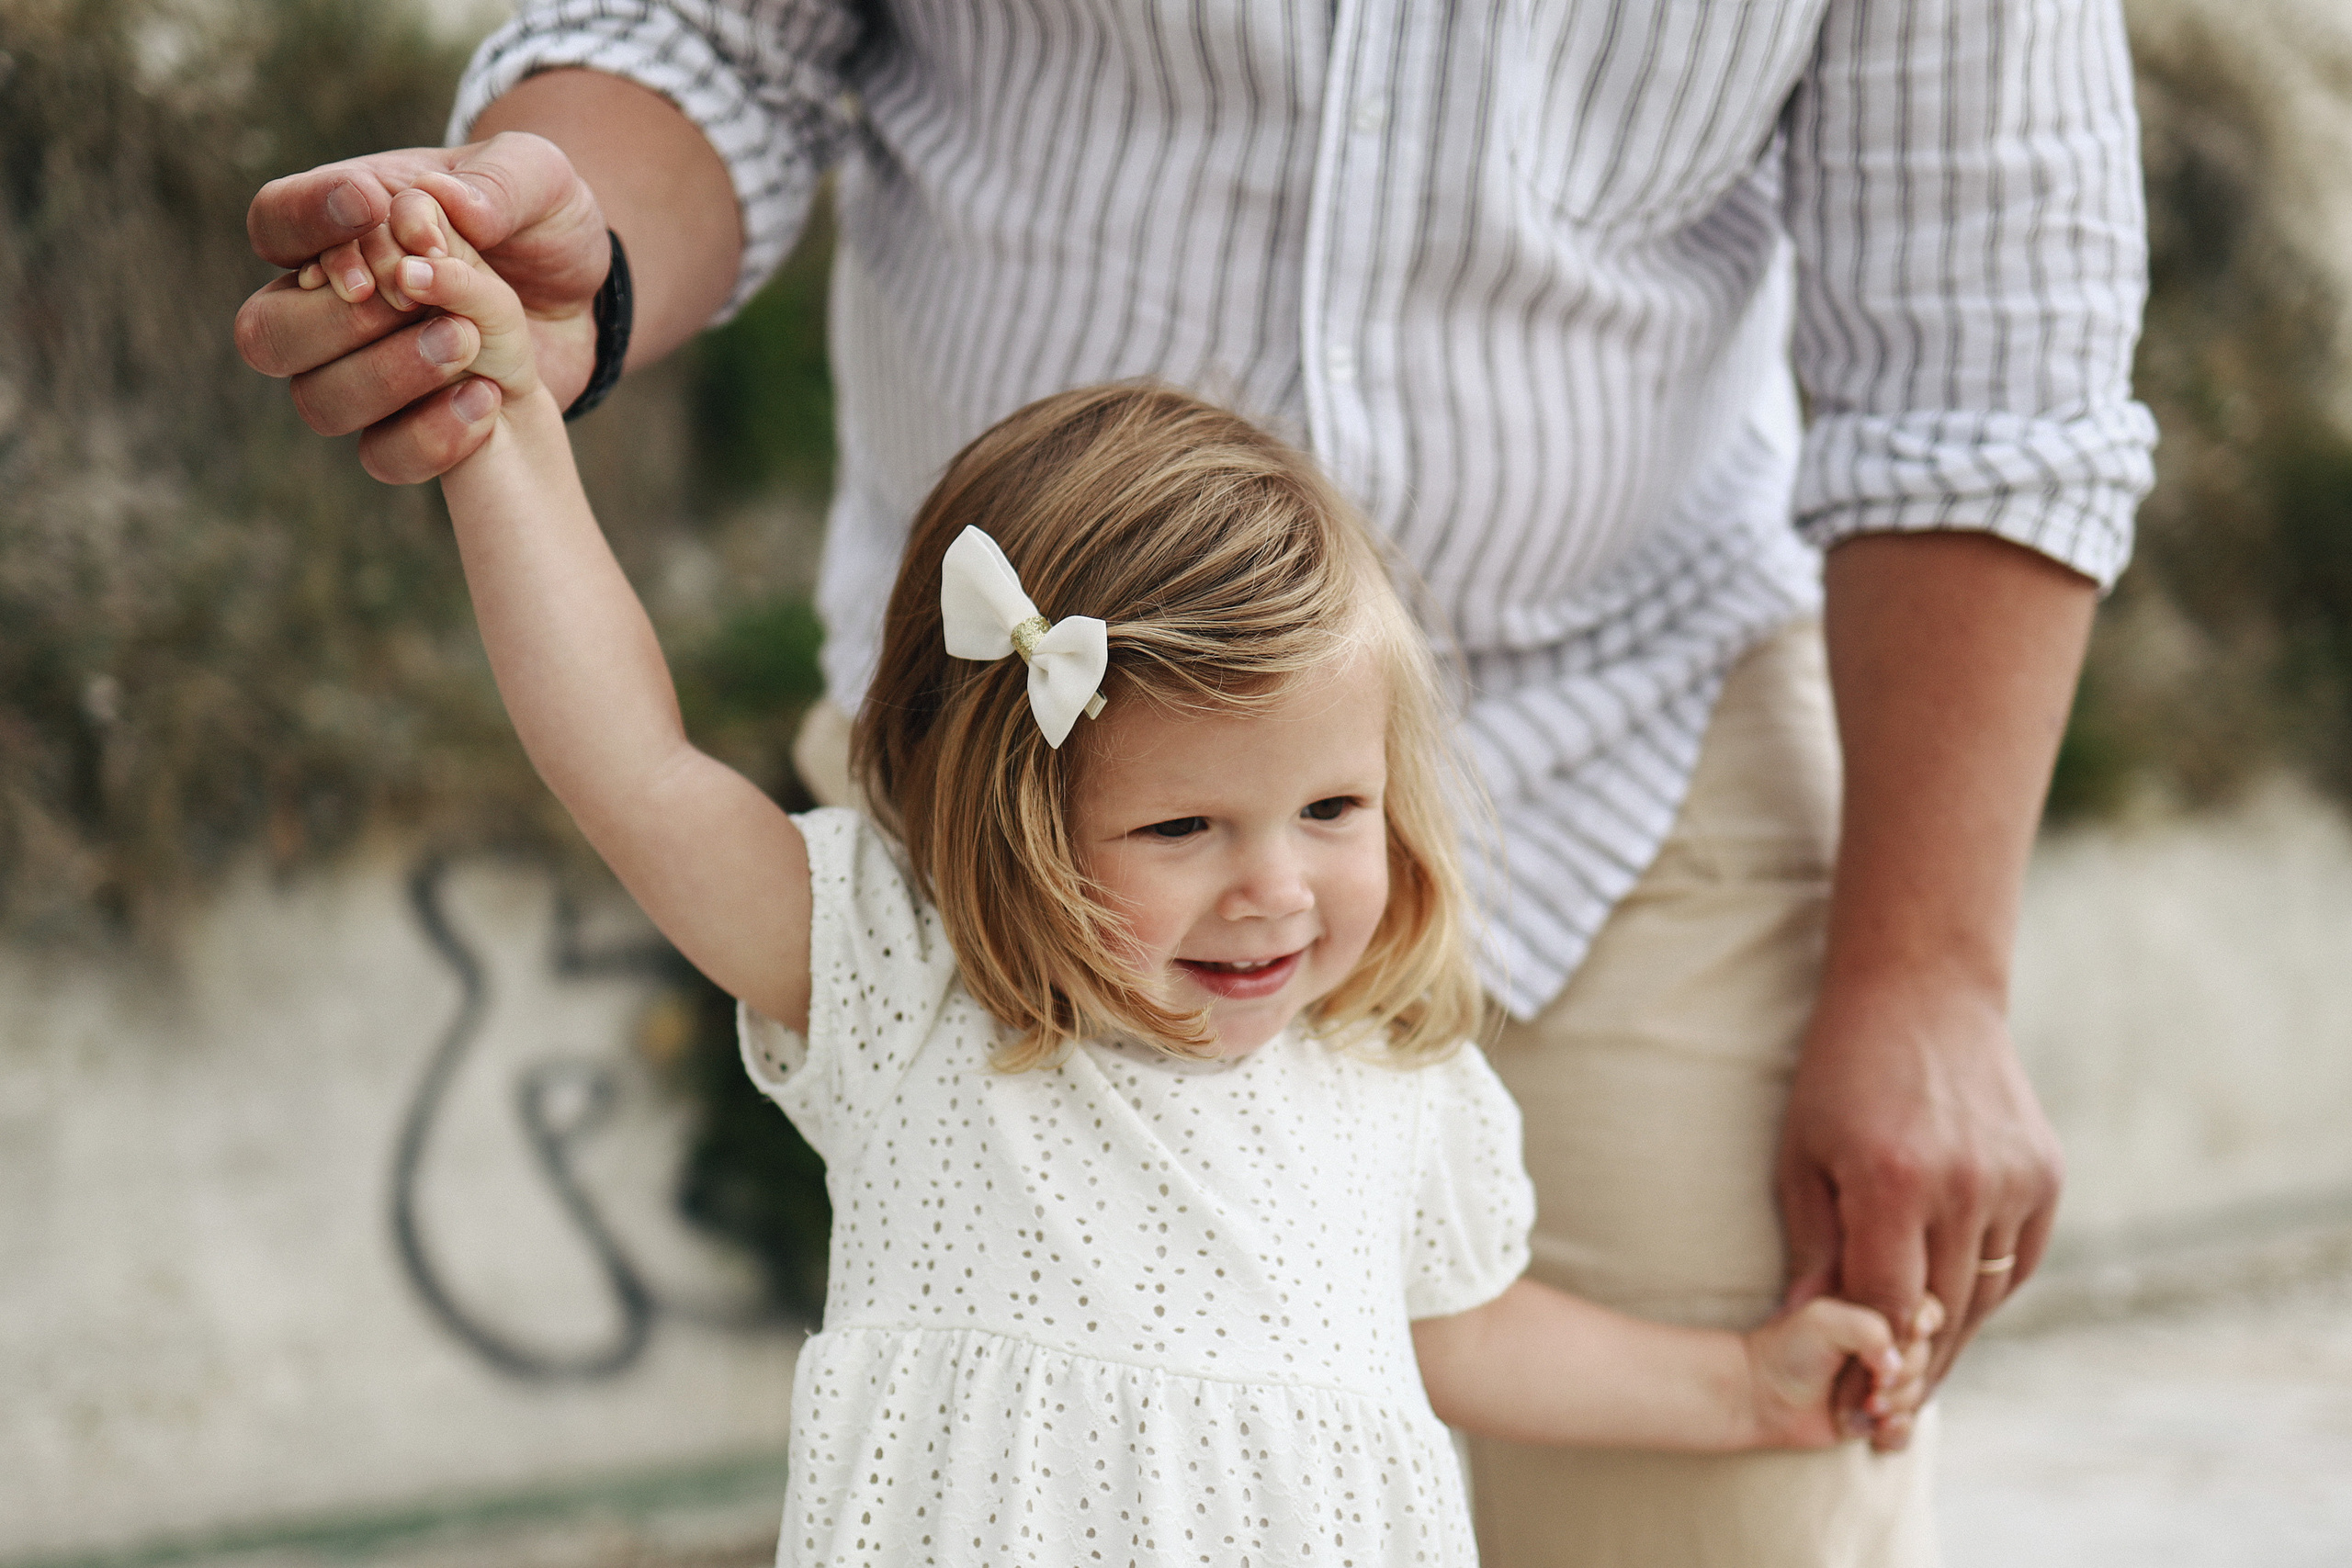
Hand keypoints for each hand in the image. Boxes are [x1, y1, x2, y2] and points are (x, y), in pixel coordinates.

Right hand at [235, 134, 607, 482]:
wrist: (585, 299)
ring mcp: (366, 373)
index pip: (276, 221)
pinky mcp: (413, 426)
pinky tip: (488, 397)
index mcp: (344, 224)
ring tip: (468, 341)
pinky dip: (431, 435)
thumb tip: (434, 204)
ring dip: (387, 375)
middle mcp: (334, 304)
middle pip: (267, 329)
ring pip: (316, 400)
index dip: (307, 222)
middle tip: (414, 295)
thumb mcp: (540, 179)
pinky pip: (385, 455)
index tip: (370, 209)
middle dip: (337, 318)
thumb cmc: (542, 224)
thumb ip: (497, 182)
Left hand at [1746, 1294, 1938, 1449]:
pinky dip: (1895, 1431)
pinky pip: (1907, 1427)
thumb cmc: (1786, 1349)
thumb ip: (1870, 1329)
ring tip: (1863, 1407)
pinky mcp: (1876, 1413)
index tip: (1911, 1333)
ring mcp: (1882, 1378)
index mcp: (1873, 1306)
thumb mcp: (1823, 1320)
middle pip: (1926, 1357)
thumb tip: (1896, 1364)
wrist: (1760, 1395)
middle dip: (1902, 1376)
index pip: (1925, 1309)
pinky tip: (1874, 1429)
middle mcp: (1883, 1342)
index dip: (1924, 1324)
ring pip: (1920, 1394)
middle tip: (1873, 1385)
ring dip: (1895, 1406)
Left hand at [1776, 973, 2063, 1448]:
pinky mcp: (2047, 1178)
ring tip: (1916, 1390)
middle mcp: (1965, 1187)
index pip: (1888, 1308)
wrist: (1923, 994)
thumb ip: (1814, 1249)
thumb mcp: (1803, 1155)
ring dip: (1952, 1345)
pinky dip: (1985, 1296)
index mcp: (1893, 1182)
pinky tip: (1955, 1321)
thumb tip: (1806, 1334)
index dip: (1870, 1368)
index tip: (1851, 1410)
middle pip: (1944, 1315)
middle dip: (1911, 1375)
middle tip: (1885, 1427)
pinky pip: (2017, 1264)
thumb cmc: (1840, 1074)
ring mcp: (2016, 1182)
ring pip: (1986, 1298)